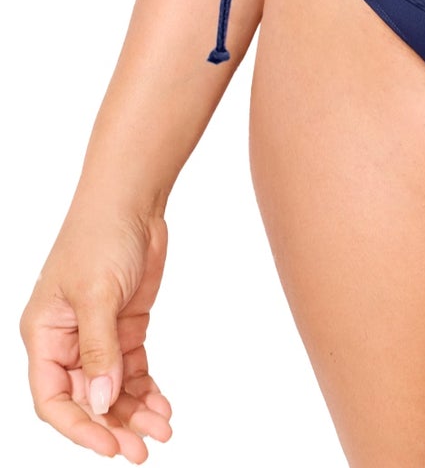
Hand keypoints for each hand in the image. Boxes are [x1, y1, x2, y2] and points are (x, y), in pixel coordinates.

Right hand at [20, 200, 173, 459]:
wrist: (132, 199)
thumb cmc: (100, 236)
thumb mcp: (96, 294)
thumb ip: (98, 350)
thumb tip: (100, 402)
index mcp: (43, 335)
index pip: (52, 398)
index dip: (78, 427)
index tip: (109, 445)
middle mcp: (66, 341)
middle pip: (86, 400)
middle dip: (113, 425)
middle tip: (143, 450)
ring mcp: (97, 335)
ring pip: (112, 389)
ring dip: (134, 411)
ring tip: (162, 430)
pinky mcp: (125, 326)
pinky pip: (131, 370)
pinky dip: (146, 389)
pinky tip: (162, 405)